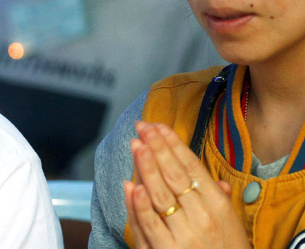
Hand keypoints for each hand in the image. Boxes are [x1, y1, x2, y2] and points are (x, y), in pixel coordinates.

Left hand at [124, 121, 249, 248]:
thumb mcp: (230, 224)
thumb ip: (219, 200)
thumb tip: (215, 181)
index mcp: (218, 206)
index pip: (191, 168)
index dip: (173, 145)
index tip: (157, 126)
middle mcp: (202, 217)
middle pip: (174, 176)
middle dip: (156, 148)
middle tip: (141, 127)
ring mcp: (184, 234)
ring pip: (160, 195)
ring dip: (146, 168)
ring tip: (135, 145)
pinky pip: (149, 225)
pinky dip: (138, 205)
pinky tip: (130, 185)